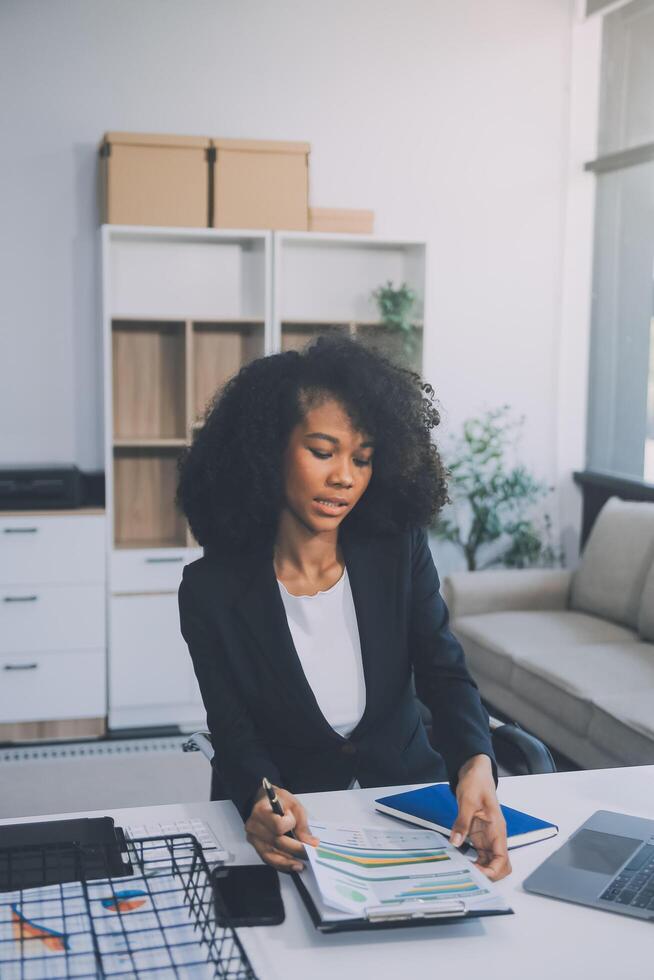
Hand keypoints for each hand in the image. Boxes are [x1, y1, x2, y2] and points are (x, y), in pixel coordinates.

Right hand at [244, 785, 319, 872]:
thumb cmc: (278, 801)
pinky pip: (268, 859)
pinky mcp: (256, 846)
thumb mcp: (293, 805)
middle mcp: (254, 826)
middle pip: (276, 842)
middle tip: (310, 854)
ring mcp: (253, 838)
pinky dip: (281, 864)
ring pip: (270, 855)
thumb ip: (302, 825)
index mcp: (262, 811)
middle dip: (295, 850)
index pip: (278, 825)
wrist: (263, 801)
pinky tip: (291, 866)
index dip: (289, 825)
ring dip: (287, 863)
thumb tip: (310, 842)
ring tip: (301, 866)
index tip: (295, 822)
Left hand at [450, 754, 510, 881]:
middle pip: (500, 866)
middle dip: (488, 875)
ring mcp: (487, 837)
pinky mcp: (479, 836)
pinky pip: (480, 855)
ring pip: (490, 863)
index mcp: (497, 828)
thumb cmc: (476, 782)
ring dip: (479, 870)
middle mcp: (495, 836)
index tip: (476, 873)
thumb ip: (462, 822)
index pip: (502, 859)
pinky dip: (473, 862)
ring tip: (462, 873)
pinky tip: (460, 863)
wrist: (475, 772)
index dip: (492, 871)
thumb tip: (455, 842)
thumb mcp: (466, 801)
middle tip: (468, 876)